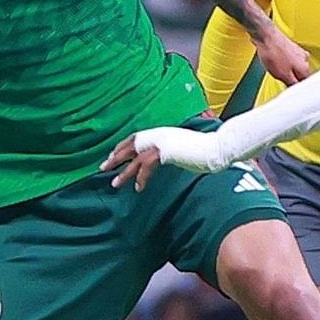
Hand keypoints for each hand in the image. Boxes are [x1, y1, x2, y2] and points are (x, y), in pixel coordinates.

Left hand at [104, 126, 234, 189]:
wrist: (217, 147)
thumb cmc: (205, 149)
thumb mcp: (183, 148)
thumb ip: (171, 150)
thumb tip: (165, 157)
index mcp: (162, 132)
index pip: (136, 138)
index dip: (123, 147)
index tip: (113, 156)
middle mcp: (159, 134)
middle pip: (130, 145)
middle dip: (116, 157)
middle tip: (103, 167)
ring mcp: (162, 142)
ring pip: (135, 157)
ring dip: (124, 171)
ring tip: (115, 183)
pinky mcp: (165, 152)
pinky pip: (147, 166)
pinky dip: (141, 177)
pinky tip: (138, 187)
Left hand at [252, 23, 311, 86]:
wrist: (265, 35)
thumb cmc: (272, 52)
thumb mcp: (282, 75)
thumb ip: (292, 84)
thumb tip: (296, 90)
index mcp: (305, 67)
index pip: (306, 83)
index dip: (299, 90)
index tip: (292, 92)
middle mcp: (304, 59)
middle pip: (302, 75)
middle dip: (293, 80)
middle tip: (283, 82)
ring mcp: (298, 52)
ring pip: (296, 67)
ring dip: (288, 71)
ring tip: (276, 70)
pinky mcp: (290, 47)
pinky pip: (290, 59)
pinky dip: (284, 63)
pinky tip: (276, 62)